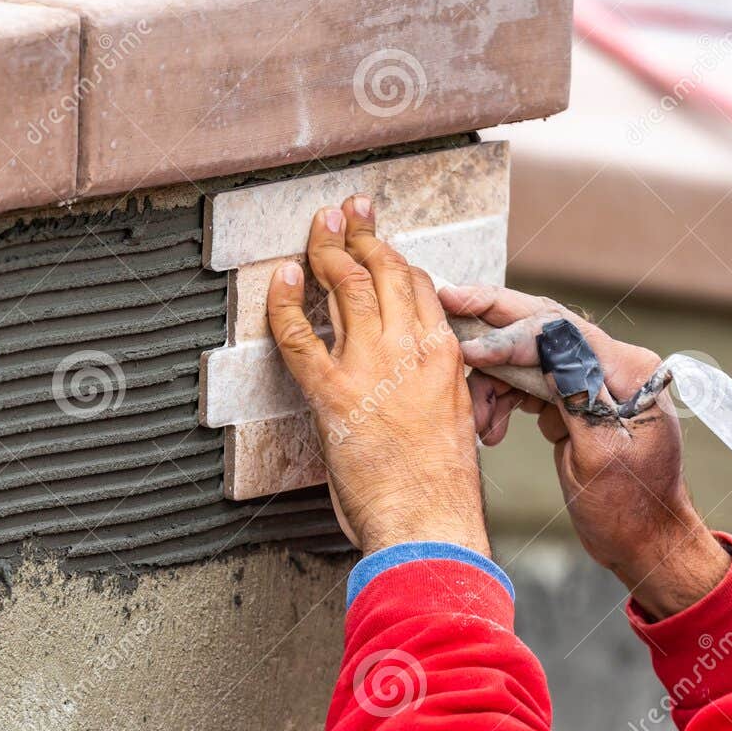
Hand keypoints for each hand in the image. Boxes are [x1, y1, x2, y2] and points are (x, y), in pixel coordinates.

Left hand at [267, 196, 488, 555]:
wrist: (430, 521)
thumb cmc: (440, 489)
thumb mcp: (452, 423)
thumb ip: (434, 390)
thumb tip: (418, 386)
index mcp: (444, 356)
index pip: (418, 286)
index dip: (392, 258)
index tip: (376, 240)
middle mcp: (411, 349)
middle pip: (384, 271)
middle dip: (361, 233)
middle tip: (345, 209)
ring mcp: (371, 367)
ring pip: (346, 287)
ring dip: (326, 248)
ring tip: (315, 226)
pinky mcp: (332, 393)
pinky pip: (299, 335)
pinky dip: (285, 302)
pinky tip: (279, 277)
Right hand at [445, 285, 727, 618]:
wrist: (641, 539)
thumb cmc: (627, 506)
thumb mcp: (602, 452)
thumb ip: (577, 393)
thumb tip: (545, 343)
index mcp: (628, 372)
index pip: (561, 332)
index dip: (507, 334)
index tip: (465, 349)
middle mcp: (611, 366)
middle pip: (542, 326)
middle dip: (491, 322)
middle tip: (443, 305)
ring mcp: (590, 382)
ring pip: (525, 357)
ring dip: (491, 383)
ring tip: (477, 425)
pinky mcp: (573, 400)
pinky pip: (526, 383)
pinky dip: (500, 401)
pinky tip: (488, 430)